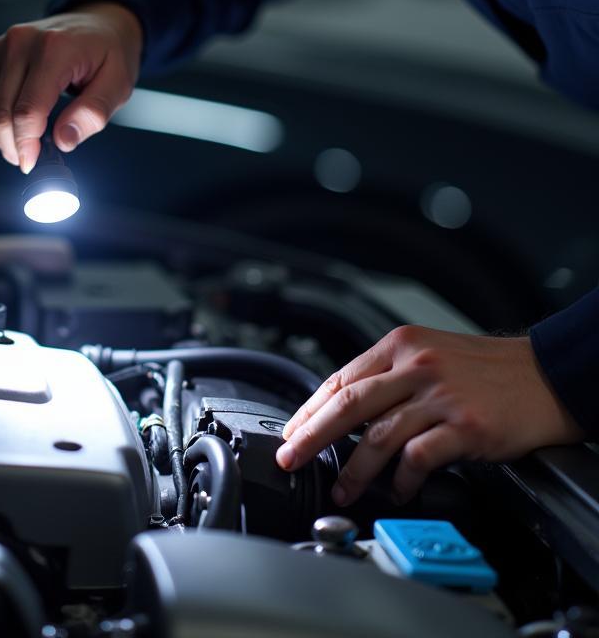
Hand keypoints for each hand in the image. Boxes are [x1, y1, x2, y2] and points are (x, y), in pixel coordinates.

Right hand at [0, 1, 142, 172]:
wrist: (98, 23)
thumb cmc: (110, 53)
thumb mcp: (118, 84)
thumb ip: (92, 113)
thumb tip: (63, 141)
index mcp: (55, 48)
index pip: (28, 109)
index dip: (26, 144)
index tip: (32, 165)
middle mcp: (22, 41)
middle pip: (3, 112)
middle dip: (14, 146)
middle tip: (31, 161)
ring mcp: (3, 44)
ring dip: (5, 136)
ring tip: (28, 144)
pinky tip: (20, 125)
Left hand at [275, 325, 584, 505]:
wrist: (547, 375)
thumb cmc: (487, 370)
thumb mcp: (430, 355)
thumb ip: (390, 377)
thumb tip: (345, 410)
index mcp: (400, 346)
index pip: (340, 378)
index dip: (310, 409)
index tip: (291, 432)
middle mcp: (416, 367)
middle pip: (348, 404)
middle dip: (311, 436)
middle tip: (290, 458)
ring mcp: (440, 397)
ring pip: (378, 435)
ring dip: (354, 469)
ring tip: (342, 490)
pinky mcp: (465, 427)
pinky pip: (419, 457)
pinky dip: (402, 479)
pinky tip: (397, 491)